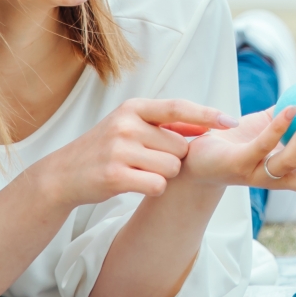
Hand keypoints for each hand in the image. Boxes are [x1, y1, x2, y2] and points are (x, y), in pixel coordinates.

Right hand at [34, 98, 230, 210]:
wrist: (64, 174)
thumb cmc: (106, 149)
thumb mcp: (131, 126)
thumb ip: (166, 124)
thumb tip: (206, 123)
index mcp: (133, 108)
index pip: (178, 108)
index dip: (207, 115)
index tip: (231, 122)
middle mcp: (126, 124)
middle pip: (180, 147)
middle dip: (172, 159)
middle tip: (146, 161)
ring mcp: (119, 149)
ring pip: (171, 168)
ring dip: (162, 175)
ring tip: (137, 171)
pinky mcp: (115, 176)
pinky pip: (157, 185)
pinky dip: (152, 188)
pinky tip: (133, 184)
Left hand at [183, 104, 295, 193]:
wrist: (198, 155)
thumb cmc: (238, 140)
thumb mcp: (270, 123)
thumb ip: (295, 109)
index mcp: (291, 174)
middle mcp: (278, 181)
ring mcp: (258, 175)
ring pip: (292, 164)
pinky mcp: (239, 165)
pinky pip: (264, 146)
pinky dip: (281, 126)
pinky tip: (291, 106)